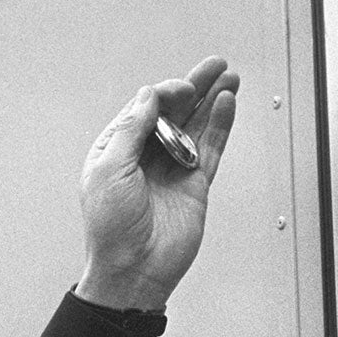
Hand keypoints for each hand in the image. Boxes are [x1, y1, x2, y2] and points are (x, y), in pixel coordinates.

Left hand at [75, 57, 237, 310]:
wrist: (132, 270)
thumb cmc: (110, 230)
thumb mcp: (108, 171)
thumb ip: (130, 130)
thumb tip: (147, 97)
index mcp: (116, 150)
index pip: (144, 109)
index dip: (164, 93)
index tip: (180, 88)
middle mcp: (144, 157)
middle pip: (174, 112)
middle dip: (194, 87)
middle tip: (214, 66)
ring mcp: (171, 170)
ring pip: (196, 126)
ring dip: (212, 100)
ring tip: (228, 77)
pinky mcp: (194, 185)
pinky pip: (210, 149)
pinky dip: (220, 126)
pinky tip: (227, 105)